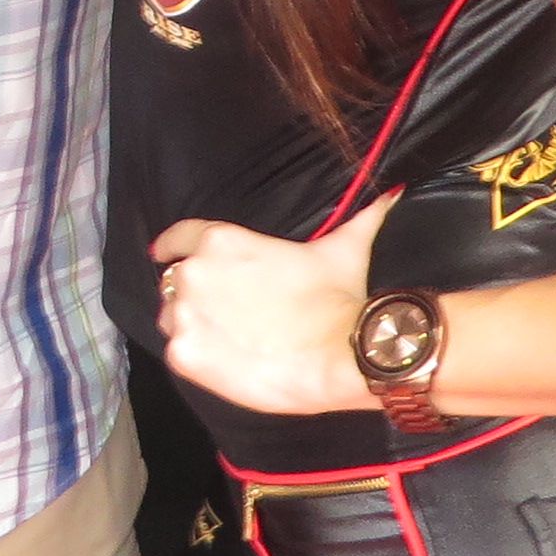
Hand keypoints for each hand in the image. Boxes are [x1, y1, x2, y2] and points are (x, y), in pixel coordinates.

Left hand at [150, 214, 384, 418]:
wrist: (346, 356)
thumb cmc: (342, 300)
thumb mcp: (346, 247)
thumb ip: (360, 216)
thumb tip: (391, 192)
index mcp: (221, 241)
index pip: (180, 237)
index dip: (172, 246)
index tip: (163, 252)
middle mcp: (195, 273)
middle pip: (177, 282)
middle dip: (196, 294)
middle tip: (226, 312)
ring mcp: (186, 316)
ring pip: (172, 318)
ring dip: (192, 325)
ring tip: (228, 340)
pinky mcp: (185, 356)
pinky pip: (178, 354)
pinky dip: (197, 358)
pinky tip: (226, 363)